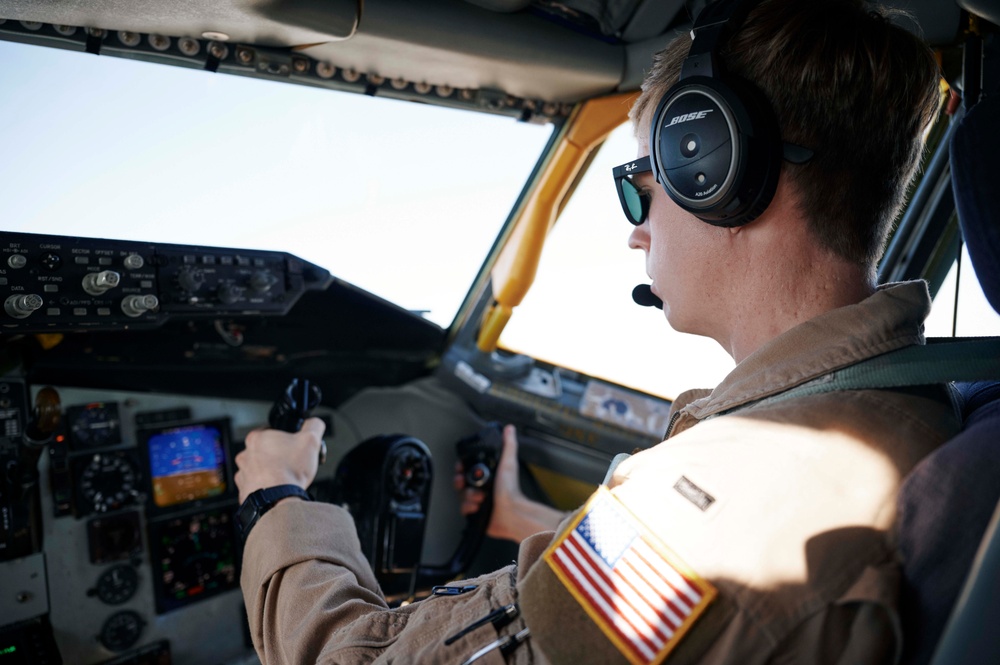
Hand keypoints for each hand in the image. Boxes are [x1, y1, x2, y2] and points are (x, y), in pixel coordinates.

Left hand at [234, 417, 325, 503]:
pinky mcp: (244, 491)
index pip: (270, 430)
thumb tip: (314, 423)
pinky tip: (277, 488)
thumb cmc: (290, 471)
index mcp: (257, 438)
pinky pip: (255, 486)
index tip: (293, 445)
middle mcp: (245, 454)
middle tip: (291, 462)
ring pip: (258, 469)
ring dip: (269, 472)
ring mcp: (243, 474)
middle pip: (264, 450)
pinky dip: (265, 487)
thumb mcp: (311, 440)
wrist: (279, 500)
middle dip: (277, 456)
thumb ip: (314, 426)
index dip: (285, 437)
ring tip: (285, 477)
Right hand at [453, 424, 564, 542]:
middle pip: (460, 482)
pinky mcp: (475, 513)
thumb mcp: (508, 463)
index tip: (460, 467)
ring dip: (468, 495)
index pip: (467, 468)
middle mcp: (481, 487)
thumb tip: (510, 429)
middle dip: (460, 481)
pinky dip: (469, 507)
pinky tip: (477, 506)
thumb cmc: (511, 490)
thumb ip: (508, 445)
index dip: (461, 467)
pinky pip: (463, 509)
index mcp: (487, 475)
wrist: (511, 513)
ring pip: (461, 495)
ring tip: (479, 496)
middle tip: (464, 481)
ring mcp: (477, 500)